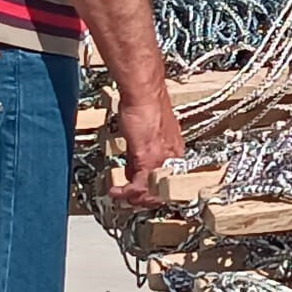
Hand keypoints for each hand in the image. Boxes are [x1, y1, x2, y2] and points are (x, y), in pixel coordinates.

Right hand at [109, 85, 185, 207]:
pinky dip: (127, 192)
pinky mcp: (147, 158)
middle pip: (161, 189)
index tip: (140, 193)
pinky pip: (139, 186)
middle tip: (129, 198)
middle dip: (143, 198)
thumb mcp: (146, 135)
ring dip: (134, 198)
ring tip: (121, 196)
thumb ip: (142, 154)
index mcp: (174, 151)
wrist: (144, 93)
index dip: (153, 190)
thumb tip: (134, 168)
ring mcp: (161, 159)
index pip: (167, 180)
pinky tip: (117, 192)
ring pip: (151, 191)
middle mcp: (171, 157)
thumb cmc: (146, 105)